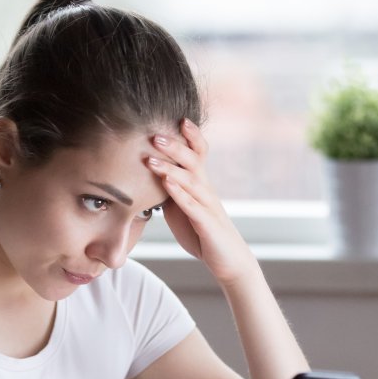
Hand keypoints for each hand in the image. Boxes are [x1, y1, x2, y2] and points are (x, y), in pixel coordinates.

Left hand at [146, 119, 254, 285]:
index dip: (191, 135)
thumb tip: (149, 176)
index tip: (177, 118)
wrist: (228, 261)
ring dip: (170, 169)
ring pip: (191, 181)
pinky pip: (192, 206)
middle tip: (154, 135)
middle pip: (193, 161)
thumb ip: (170, 190)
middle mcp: (207, 190)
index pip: (199, 153)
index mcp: (201, 184)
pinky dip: (179, 194)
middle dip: (174, 147)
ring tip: (150, 160)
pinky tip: (166, 184)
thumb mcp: (182, 207)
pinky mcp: (207, 224)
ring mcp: (208, 206)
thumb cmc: (202, 233)